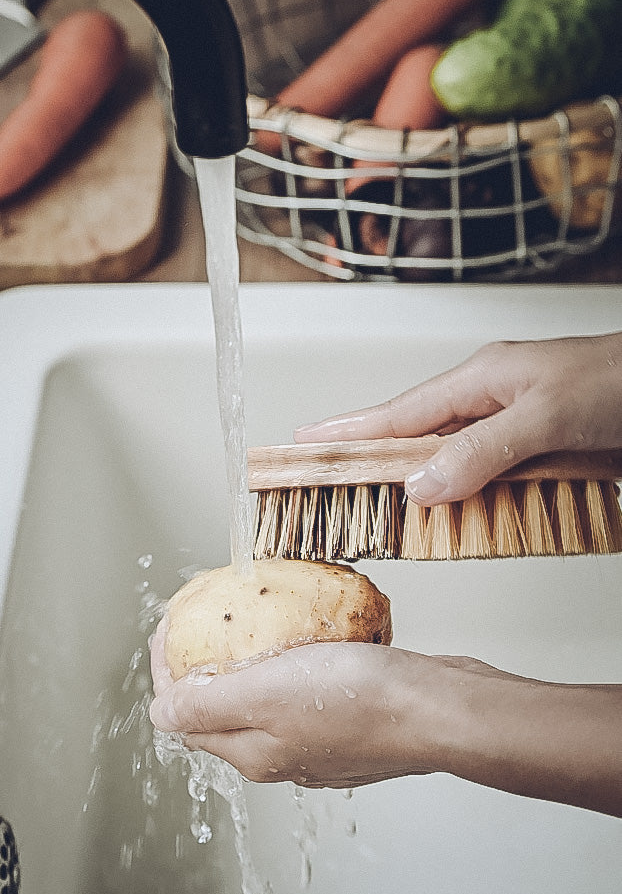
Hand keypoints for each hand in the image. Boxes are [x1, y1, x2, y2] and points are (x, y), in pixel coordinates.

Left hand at [150, 626, 444, 787]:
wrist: (442, 708)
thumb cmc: (360, 701)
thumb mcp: (264, 695)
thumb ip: (206, 706)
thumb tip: (159, 715)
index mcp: (253, 755)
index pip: (184, 717)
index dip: (167, 671)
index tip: (170, 626)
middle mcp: (282, 756)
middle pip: (222, 710)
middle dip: (204, 666)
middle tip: (207, 619)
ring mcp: (321, 741)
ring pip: (267, 699)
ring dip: (252, 663)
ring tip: (255, 621)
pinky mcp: (353, 721)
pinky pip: (309, 688)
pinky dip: (297, 661)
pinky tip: (309, 634)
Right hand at [294, 332, 621, 504]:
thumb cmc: (620, 382)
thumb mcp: (545, 416)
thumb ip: (481, 450)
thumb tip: (419, 484)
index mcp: (480, 380)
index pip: (397, 413)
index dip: (348, 431)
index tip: (304, 443)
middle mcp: (490, 403)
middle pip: (414, 438)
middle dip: (369, 459)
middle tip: (326, 479)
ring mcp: (512, 429)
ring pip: (448, 462)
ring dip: (417, 487)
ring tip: (375, 505)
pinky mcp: (535, 453)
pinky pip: (485, 479)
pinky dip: (464, 500)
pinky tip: (453, 514)